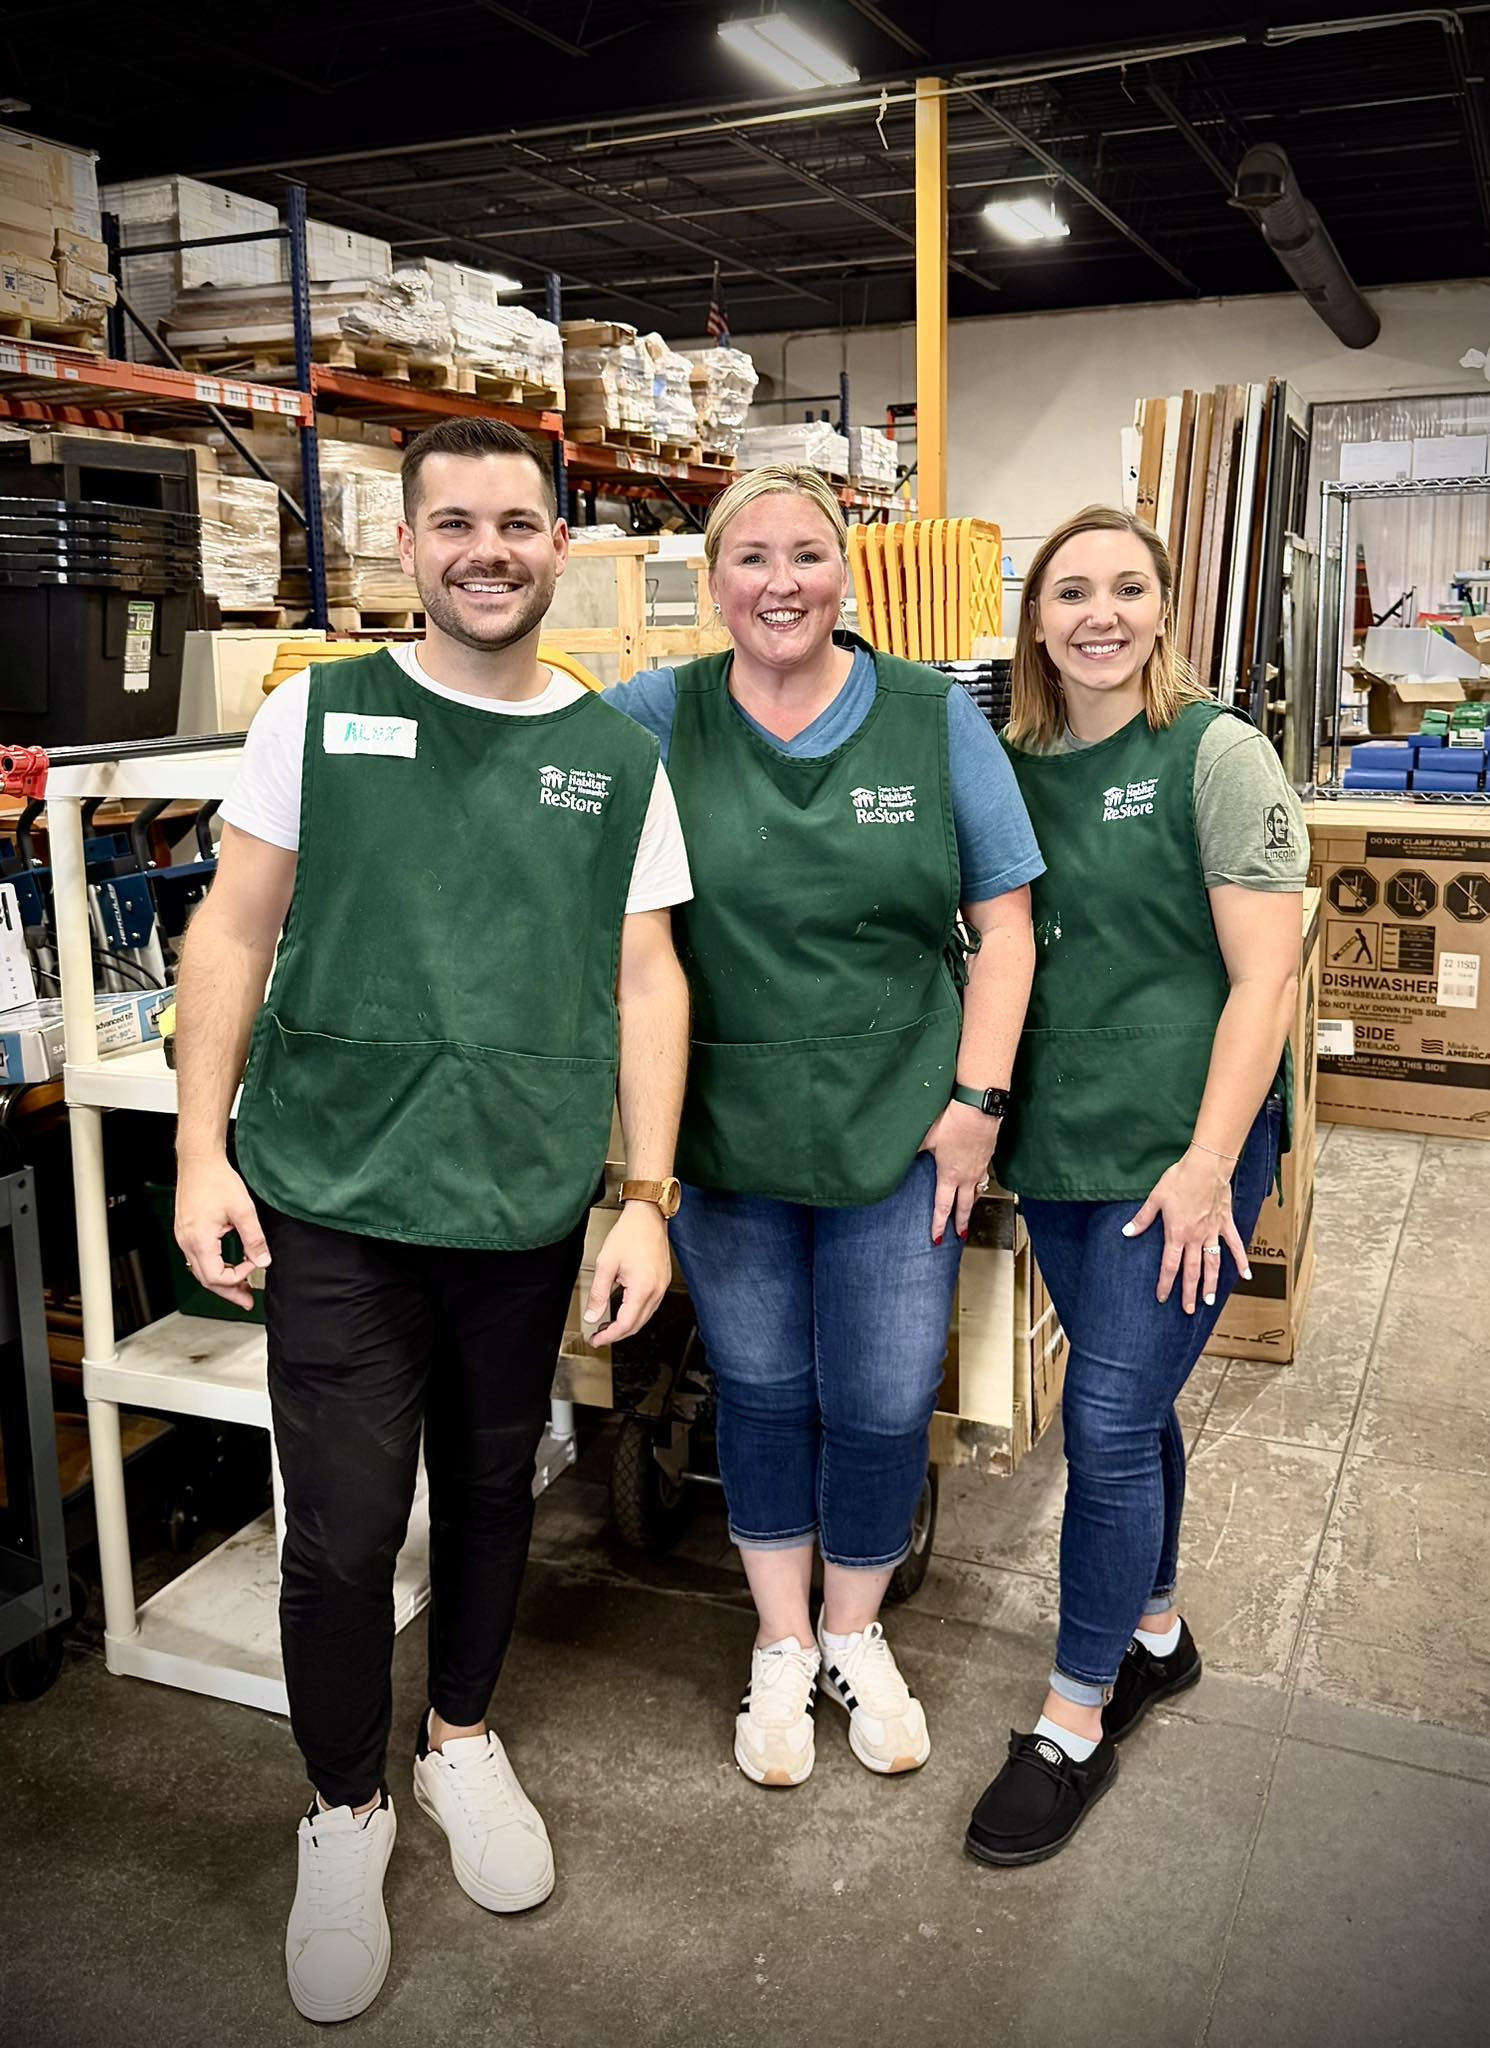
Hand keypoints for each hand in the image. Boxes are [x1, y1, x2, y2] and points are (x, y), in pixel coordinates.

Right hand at [174, 1154, 270, 1311]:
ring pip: (201, 1270)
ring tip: (243, 1286)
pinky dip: (215, 1266)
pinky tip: (229, 1265)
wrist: (199, 1162)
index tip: (255, 1265)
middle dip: (229, 1291)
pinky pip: (199, 1258)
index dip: (239, 1277)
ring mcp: (184, 1238)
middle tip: (248, 1301)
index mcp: (199, 1240)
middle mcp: (187, 1243)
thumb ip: (254, 1238)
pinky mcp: (186, 1232)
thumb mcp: (243, 1210)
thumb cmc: (216, 1180)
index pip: (217, 1276)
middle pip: (206, 1279)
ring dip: (222, 1280)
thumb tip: (263, 1261)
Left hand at [584, 1202, 671, 1346]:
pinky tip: (622, 1310)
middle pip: (636, 1325)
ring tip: (607, 1325)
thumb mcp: (606, 1264)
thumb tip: (592, 1316)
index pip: (625, 1325)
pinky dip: (635, 1313)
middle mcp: (656, 1291)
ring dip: (626, 1325)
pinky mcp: (662, 1281)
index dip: (609, 1336)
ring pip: (644, 1317)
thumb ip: (598, 1293)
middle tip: (598, 1336)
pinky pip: (649, 1306)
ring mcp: (661, 1287)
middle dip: (616, 1334)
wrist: (648, 1216)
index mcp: (643, 1288)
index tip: (595, 1339)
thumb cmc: (629, 1234)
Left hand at [919, 1099, 997, 1243]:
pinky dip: (980, 1186)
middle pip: (965, 1207)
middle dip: (961, 1223)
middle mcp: (967, 1176)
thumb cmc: (953, 1122)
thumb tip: (899, 1155)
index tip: (937, 1238)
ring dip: (972, 1206)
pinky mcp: (987, 1157)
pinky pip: (984, 1178)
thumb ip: (914, 1150)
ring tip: (969, 1212)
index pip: (943, 1207)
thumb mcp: (927, 1138)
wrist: (979, 1109)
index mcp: (949, 1176)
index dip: (938, 1224)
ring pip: (977, 1193)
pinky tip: (978, 1184)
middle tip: (960, 1235)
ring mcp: (980, 1168)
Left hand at [1121, 1147, 1252, 1314]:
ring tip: (1210, 1301)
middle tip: (1189, 1310)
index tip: (1163, 1298)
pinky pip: (1235, 1245)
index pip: (1169, 1266)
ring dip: (1211, 1283)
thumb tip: (1127, 1232)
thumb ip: (1142, 1219)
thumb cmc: (1179, 1180)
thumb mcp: (1155, 1198)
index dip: (1166, 1284)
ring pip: (1213, 1264)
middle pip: (1192, 1271)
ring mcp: (1212, 1232)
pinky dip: (1241, 1260)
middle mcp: (1195, 1238)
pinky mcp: (1226, 1223)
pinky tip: (1246, 1275)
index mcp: (1176, 1234)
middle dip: (1189, 1292)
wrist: (1205, 1166)